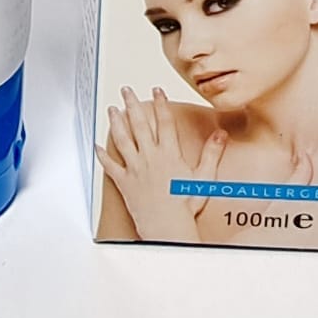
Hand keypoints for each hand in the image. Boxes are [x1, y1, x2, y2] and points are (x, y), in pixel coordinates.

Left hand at [95, 86, 227, 241]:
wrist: (168, 228)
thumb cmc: (186, 206)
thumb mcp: (204, 178)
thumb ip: (211, 154)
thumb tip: (221, 133)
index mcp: (169, 154)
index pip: (164, 122)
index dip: (161, 104)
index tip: (156, 90)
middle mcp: (150, 157)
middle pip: (139, 125)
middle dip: (132, 104)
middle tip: (126, 89)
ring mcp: (135, 168)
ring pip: (123, 139)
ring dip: (116, 122)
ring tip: (112, 108)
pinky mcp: (124, 182)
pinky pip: (110, 166)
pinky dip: (102, 155)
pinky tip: (97, 146)